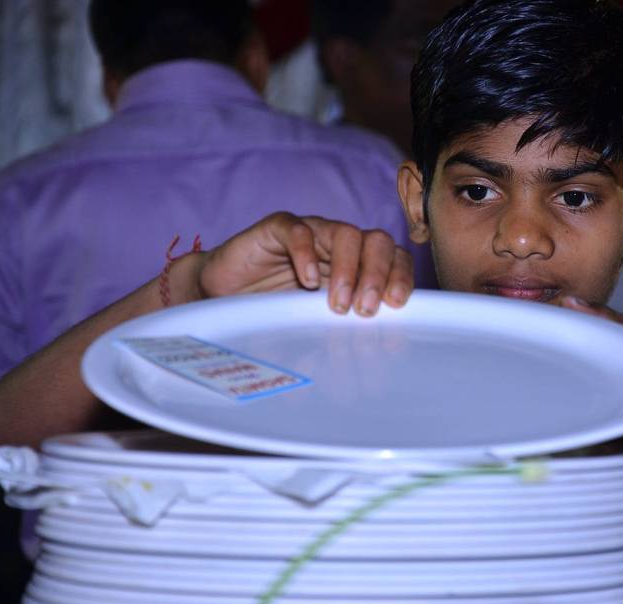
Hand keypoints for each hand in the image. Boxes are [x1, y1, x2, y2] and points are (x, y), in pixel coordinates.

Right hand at [192, 212, 413, 315]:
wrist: (223, 291)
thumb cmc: (274, 307)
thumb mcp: (314, 321)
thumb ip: (339, 329)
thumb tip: (367, 356)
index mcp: (357, 264)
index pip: (393, 259)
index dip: (400, 277)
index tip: (396, 304)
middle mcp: (339, 244)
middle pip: (377, 242)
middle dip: (378, 275)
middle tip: (366, 309)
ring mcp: (311, 233)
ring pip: (345, 233)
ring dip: (348, 269)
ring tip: (337, 304)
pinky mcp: (276, 229)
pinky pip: (298, 230)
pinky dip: (306, 252)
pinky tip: (306, 280)